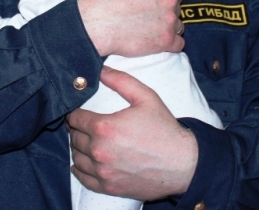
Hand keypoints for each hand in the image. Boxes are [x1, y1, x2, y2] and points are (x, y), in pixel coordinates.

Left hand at [67, 66, 197, 199]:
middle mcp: (99, 151)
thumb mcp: (146, 97)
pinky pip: (84, 178)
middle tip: (84, 126)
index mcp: (105, 127)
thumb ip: (121, 81)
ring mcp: (103, 172)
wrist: (183, 163)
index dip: (75, 113)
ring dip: (79, 149)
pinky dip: (80, 169)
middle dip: (77, 130)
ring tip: (86, 142)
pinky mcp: (109, 187)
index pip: (75, 119)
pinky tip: (84, 163)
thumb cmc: (165, 129)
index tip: (79, 112)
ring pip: (77, 158)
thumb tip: (101, 70)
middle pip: (75, 138)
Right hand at [78, 0, 185, 56]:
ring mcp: (169, 22)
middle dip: (166, 8)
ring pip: (178, 24)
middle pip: (177, 5)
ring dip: (168, 25)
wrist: (96, 22)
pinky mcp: (165, 41)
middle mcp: (170, 0)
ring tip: (150, 26)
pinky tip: (158, 40)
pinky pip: (178, 44)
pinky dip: (171, 43)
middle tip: (149, 12)